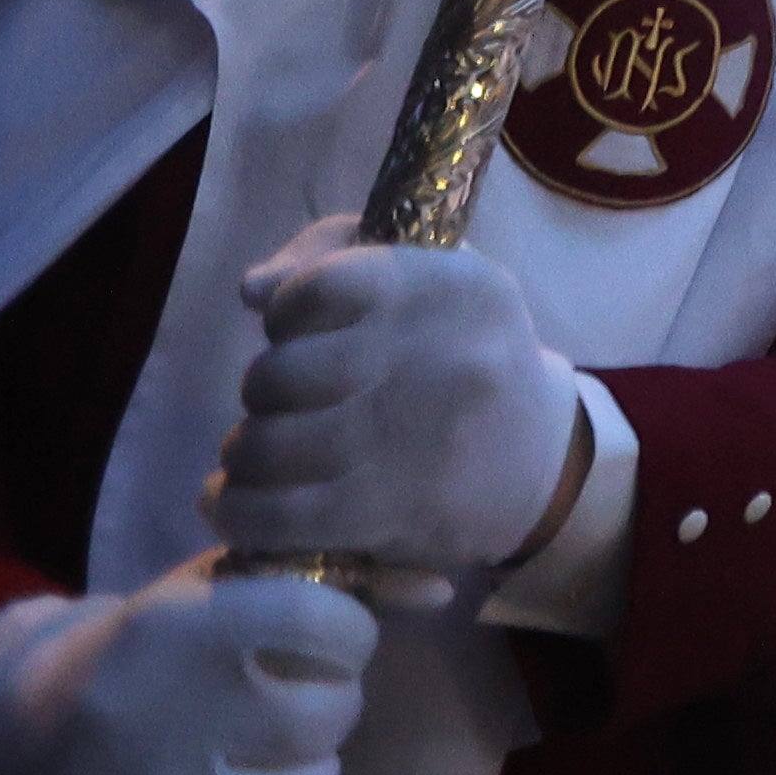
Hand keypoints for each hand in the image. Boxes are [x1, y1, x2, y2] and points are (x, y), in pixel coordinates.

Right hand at [0, 562, 371, 774]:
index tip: (316, 647)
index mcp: (177, 630)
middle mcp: (162, 718)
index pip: (332, 627)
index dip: (342, 638)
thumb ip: (319, 584)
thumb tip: (440, 588)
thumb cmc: (128, 660)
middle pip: (329, 718)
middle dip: (324, 712)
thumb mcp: (205, 597)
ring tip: (257, 765)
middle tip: (284, 713)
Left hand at [218, 221, 580, 576]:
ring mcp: (414, 442)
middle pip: (280, 373)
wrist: (539, 457)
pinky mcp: (392, 513)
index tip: (298, 334)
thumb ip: (332, 259)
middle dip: (261, 391)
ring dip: (245, 452)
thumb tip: (252, 290)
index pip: (317, 288)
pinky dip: (238, 511)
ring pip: (267, 447)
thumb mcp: (425, 280)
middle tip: (279, 404)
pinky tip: (236, 503)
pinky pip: (277, 515)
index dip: (285, 313)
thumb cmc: (462, 352)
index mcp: (448, 288)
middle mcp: (438, 359)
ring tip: (259, 454)